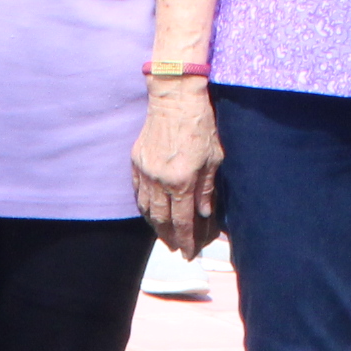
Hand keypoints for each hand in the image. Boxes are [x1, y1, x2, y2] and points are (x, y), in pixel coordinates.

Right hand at [132, 81, 220, 256]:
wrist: (175, 97)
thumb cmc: (200, 124)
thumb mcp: (214, 157)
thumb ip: (207, 189)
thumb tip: (203, 213)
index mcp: (182, 181)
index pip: (182, 221)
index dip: (186, 240)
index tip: (189, 253)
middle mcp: (160, 181)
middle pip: (162, 220)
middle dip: (169, 238)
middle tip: (176, 248)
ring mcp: (145, 172)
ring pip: (147, 209)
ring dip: (155, 225)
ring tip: (163, 234)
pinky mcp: (136, 161)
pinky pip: (138, 192)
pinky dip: (144, 206)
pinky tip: (150, 212)